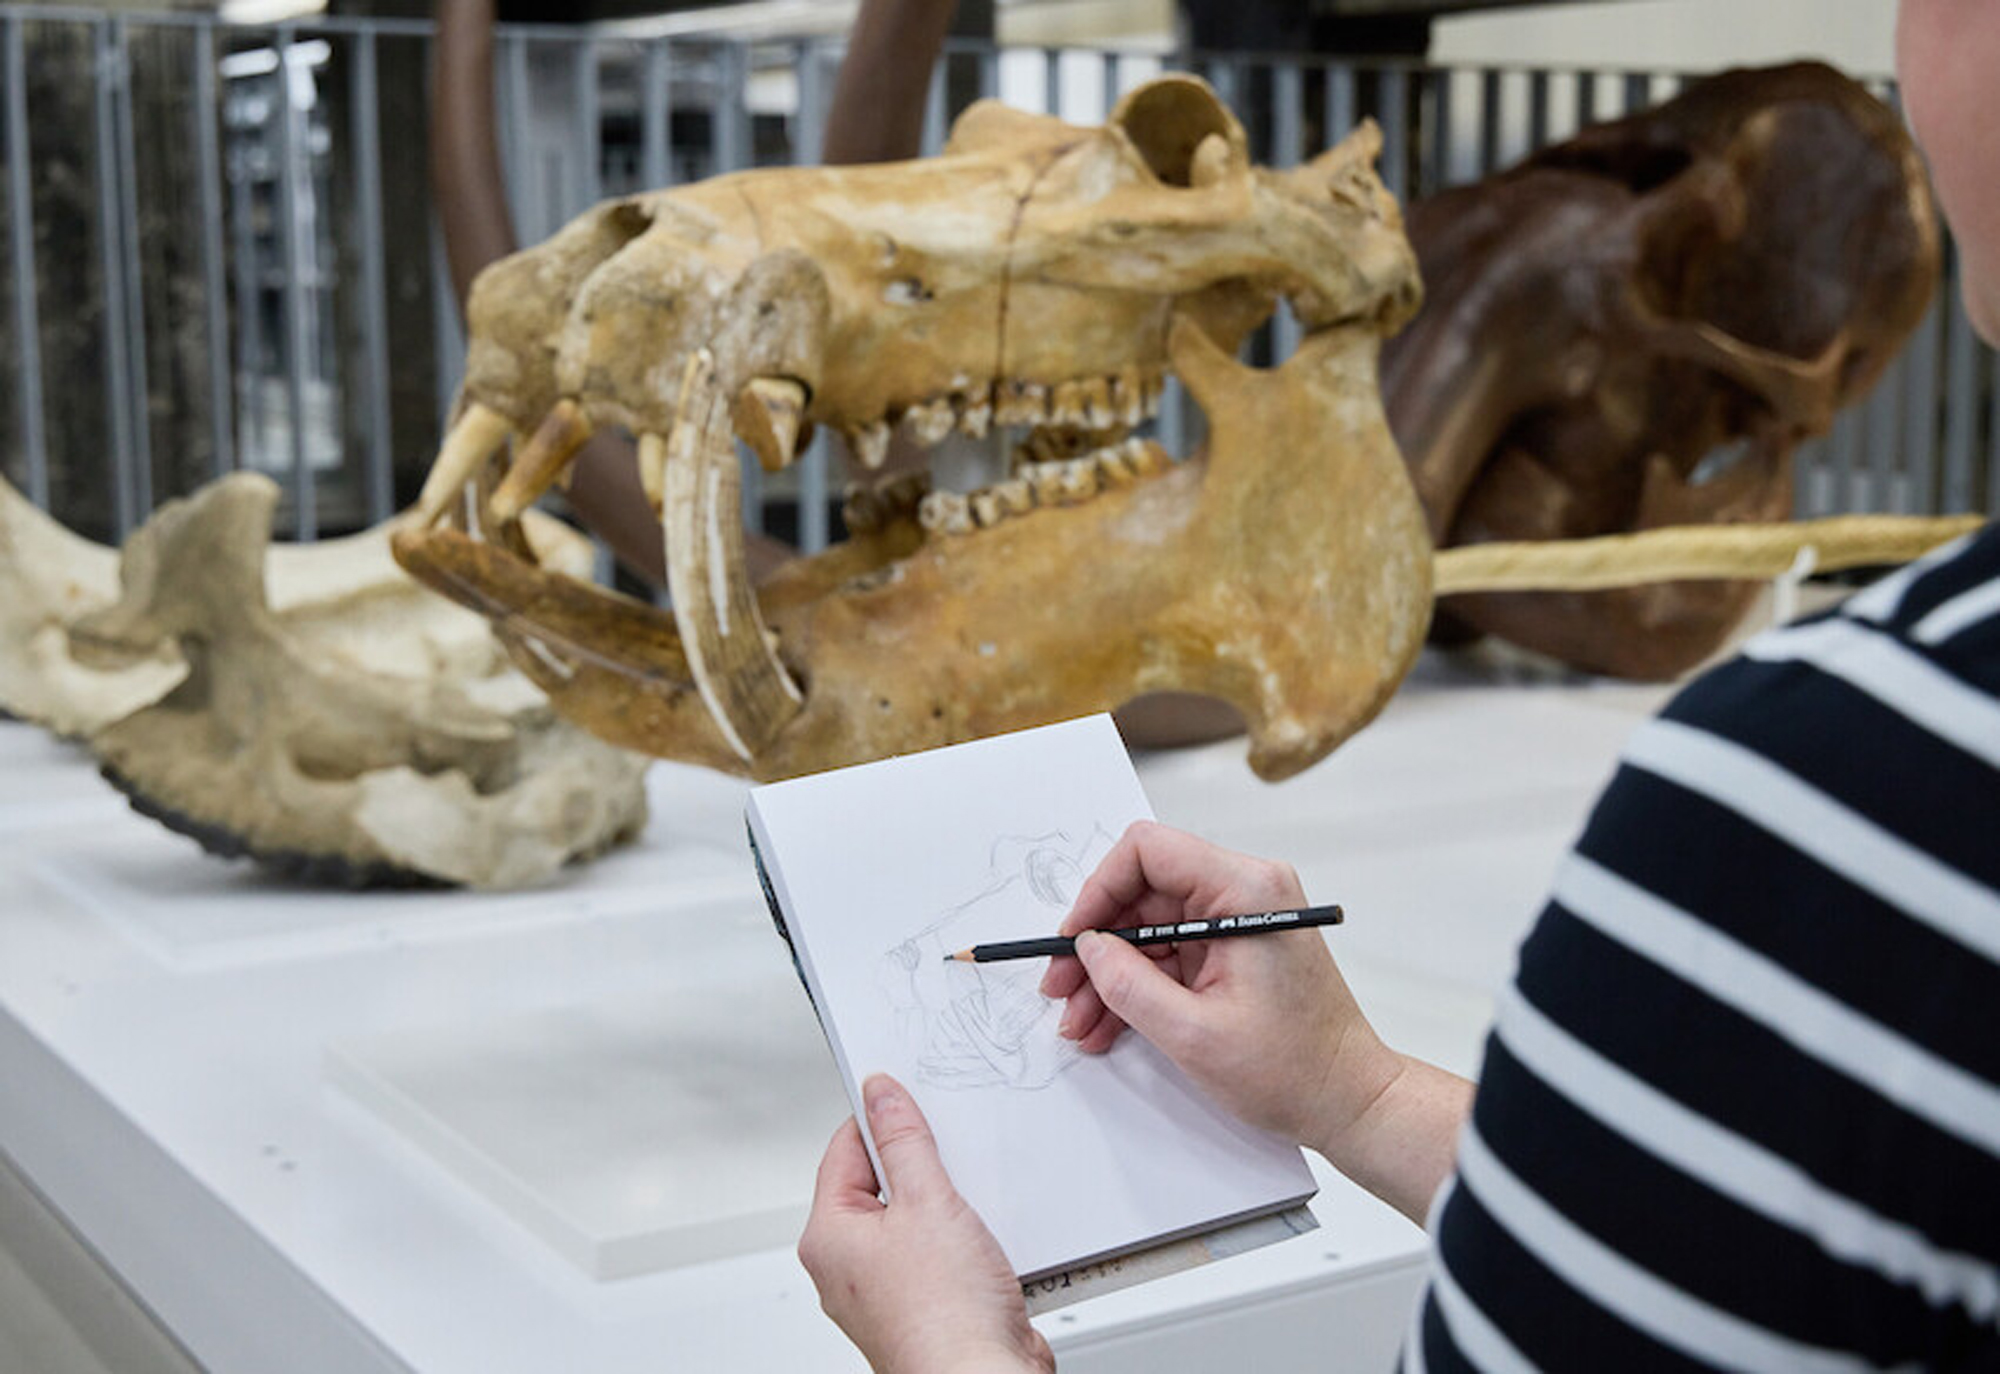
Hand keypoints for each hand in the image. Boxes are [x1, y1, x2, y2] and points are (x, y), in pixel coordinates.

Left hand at [799, 1074, 1053, 1373]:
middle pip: (882, 1185)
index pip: (844, 1150)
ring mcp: (887, 1291)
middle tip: (952, 1154)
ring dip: (951, 1207)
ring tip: (975, 1208)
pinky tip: (990, 1241)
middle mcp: (848, 1269)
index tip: (910, 1098)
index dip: (880, 1120)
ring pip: (917, 1221)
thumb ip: (905, 1140)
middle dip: (923, 1165)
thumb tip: (880, 1095)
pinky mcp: (927, 1306)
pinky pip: (941, 1255)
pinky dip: (966, 1241)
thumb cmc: (944, 1316)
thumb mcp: (928, 1201)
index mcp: (829, 1238)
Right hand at [1041, 822, 1469, 1221]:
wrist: (1349, 1101)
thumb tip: (1088, 948)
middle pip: (1143, 892)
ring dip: (1109, 974)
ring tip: (1080, 1025)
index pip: (1148, 851)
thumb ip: (1129, 984)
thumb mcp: (1193, 1033)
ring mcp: (1240, 920)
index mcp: (1245, 891)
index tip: (1074, 941)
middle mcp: (1245, 891)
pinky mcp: (1234, 948)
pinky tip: (1107, 1025)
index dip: (1099, 891)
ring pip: (1148, 927)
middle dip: (1097, 946)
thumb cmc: (1294, 1070)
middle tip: (1061, 992)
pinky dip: (1136, 986)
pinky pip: (1169, 953)